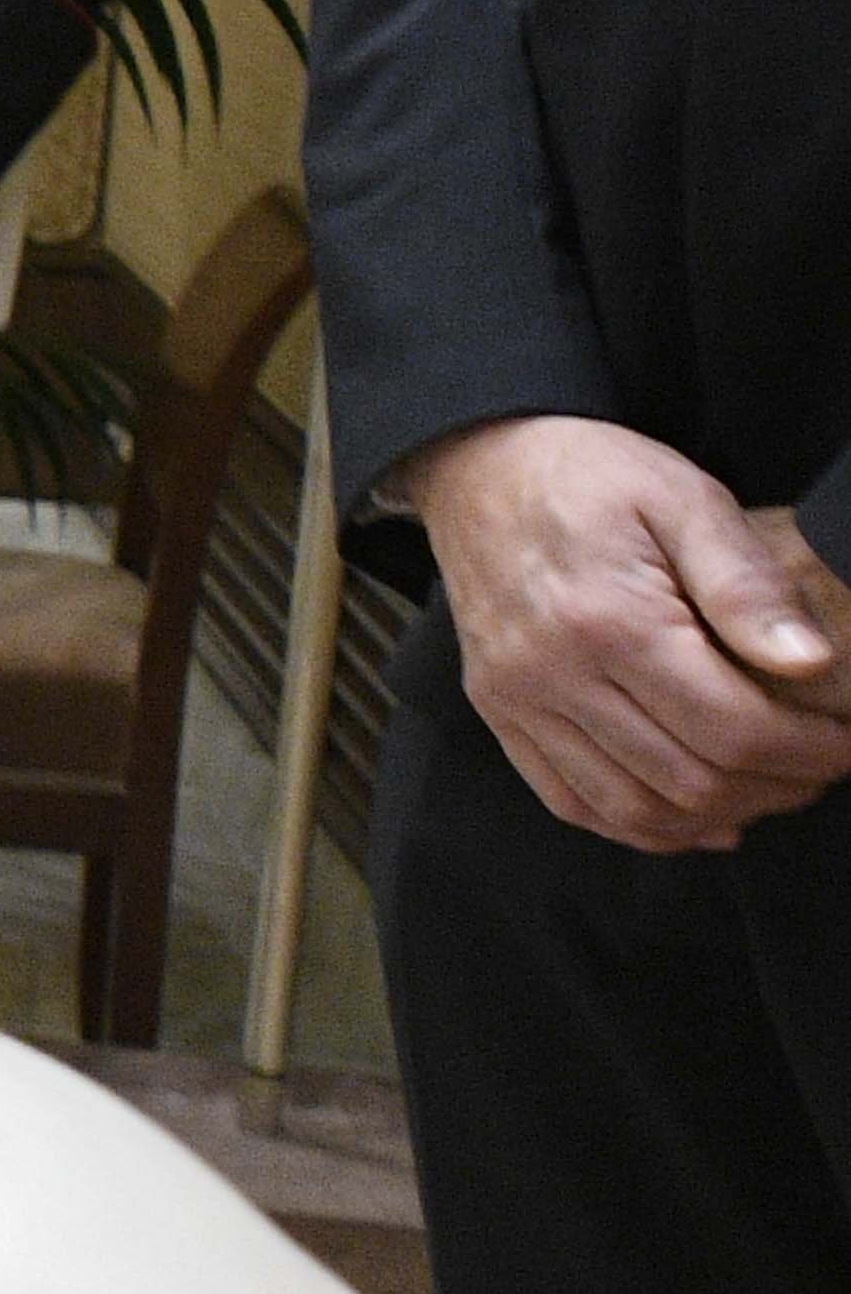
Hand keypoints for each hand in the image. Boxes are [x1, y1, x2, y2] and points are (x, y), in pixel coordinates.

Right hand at [413, 416, 850, 851]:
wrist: (479, 466)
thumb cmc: (592, 475)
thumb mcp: (686, 499)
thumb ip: (747, 583)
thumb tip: (811, 663)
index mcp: (610, 620)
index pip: (732, 727)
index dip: (809, 751)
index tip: (850, 743)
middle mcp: (554, 674)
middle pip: (689, 780)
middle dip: (777, 788)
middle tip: (823, 766)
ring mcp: (518, 701)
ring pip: (633, 808)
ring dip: (717, 816)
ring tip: (770, 790)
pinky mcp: (499, 713)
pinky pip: (574, 803)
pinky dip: (643, 827)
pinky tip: (698, 818)